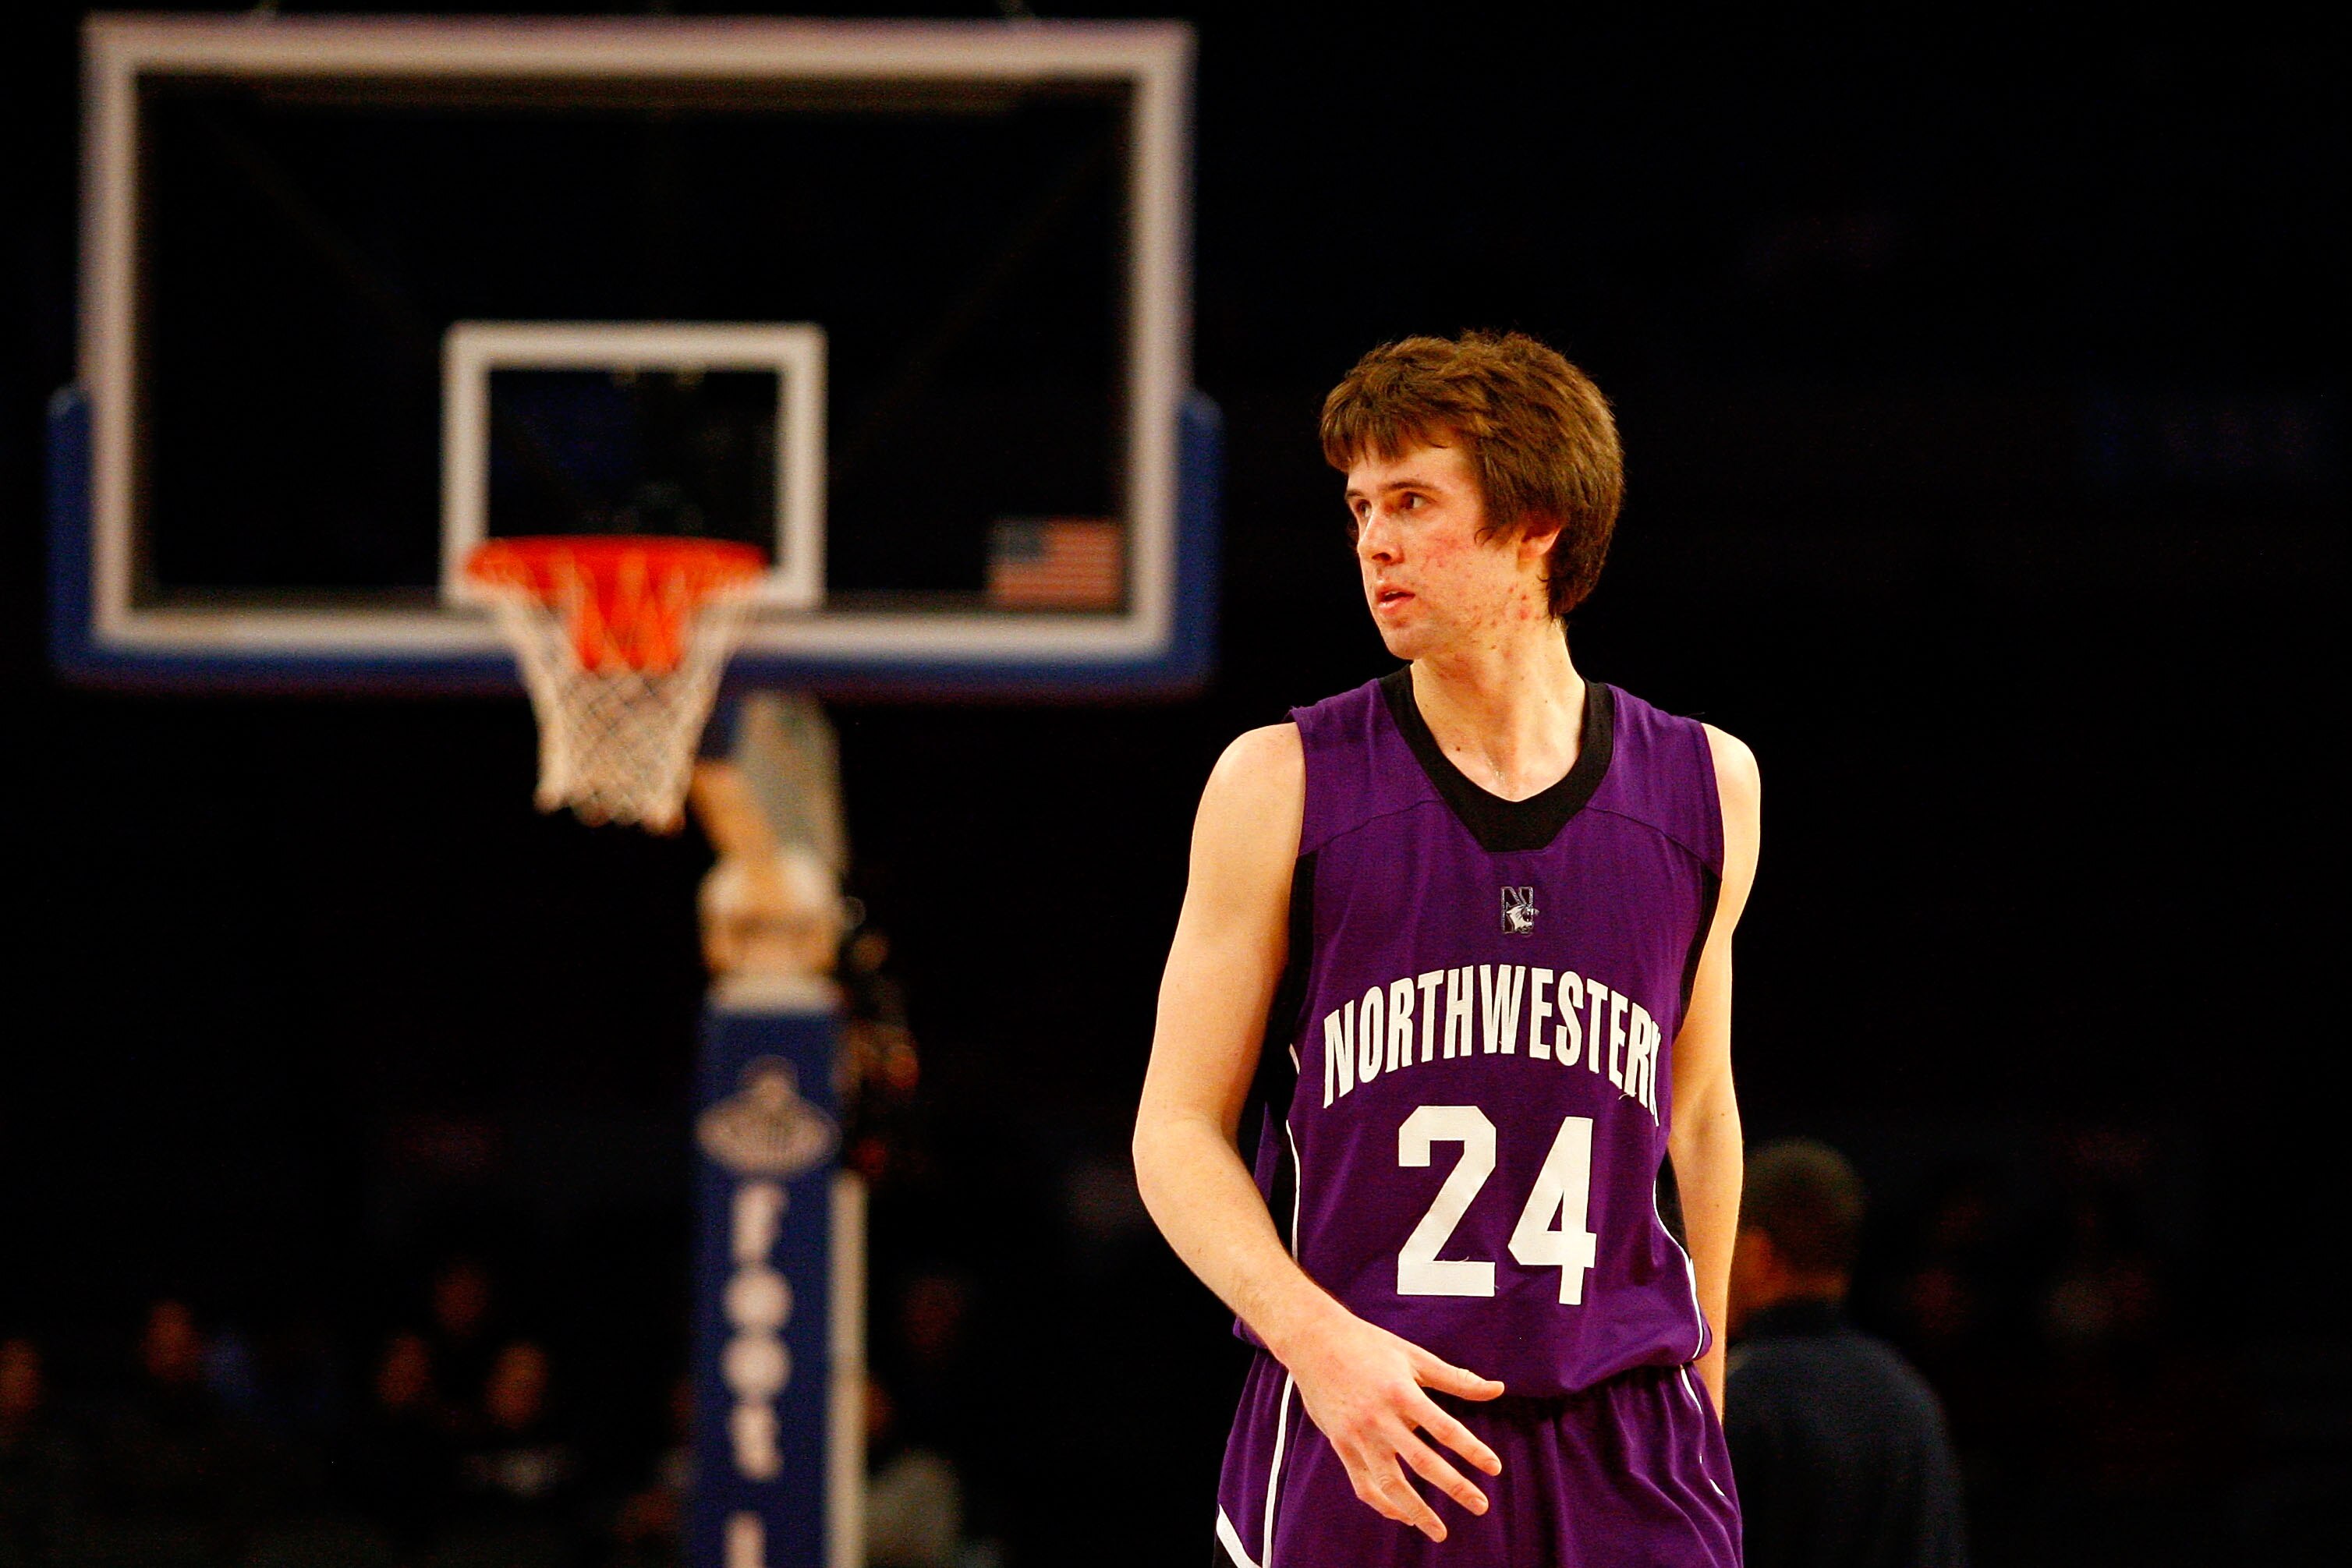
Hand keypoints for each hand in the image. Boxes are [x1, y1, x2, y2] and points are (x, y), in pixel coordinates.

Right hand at [1278, 1306, 1504, 1541]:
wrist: (1314, 1342)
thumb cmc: (1369, 1345)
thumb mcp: (1414, 1357)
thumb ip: (1455, 1379)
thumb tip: (1498, 1389)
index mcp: (1401, 1393)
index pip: (1445, 1428)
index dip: (1472, 1450)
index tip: (1494, 1468)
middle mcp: (1380, 1418)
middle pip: (1422, 1462)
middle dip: (1454, 1487)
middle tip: (1480, 1506)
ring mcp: (1358, 1435)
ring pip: (1390, 1483)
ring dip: (1417, 1511)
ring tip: (1439, 1532)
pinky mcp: (1341, 1445)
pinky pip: (1363, 1484)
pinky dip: (1383, 1505)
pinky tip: (1404, 1515)